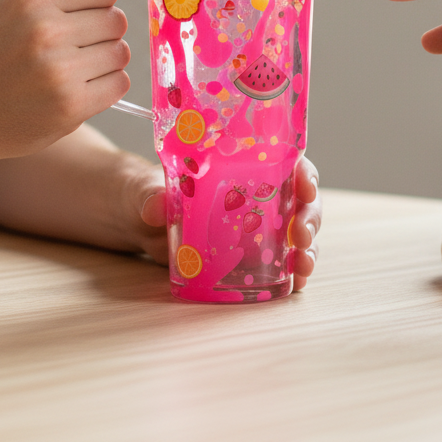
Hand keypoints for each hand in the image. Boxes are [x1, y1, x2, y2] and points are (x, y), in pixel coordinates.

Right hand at [0, 0, 130, 167]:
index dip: (95, 1)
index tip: (75, 14)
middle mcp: (45, 31)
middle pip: (116, 20)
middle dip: (98, 32)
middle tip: (68, 45)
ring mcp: (59, 72)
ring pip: (121, 52)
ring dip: (103, 61)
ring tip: (70, 68)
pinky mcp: (71, 107)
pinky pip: (120, 84)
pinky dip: (104, 87)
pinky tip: (75, 89)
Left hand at [135, 155, 322, 288]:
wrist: (132, 219)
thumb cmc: (142, 190)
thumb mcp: (142, 187)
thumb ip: (148, 194)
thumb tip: (154, 207)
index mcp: (237, 165)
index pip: (283, 161)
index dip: (302, 171)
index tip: (305, 185)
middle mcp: (253, 193)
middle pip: (297, 199)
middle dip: (309, 216)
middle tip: (302, 234)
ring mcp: (252, 226)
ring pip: (294, 232)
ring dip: (307, 248)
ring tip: (304, 266)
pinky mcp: (245, 255)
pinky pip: (278, 261)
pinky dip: (293, 270)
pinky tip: (297, 281)